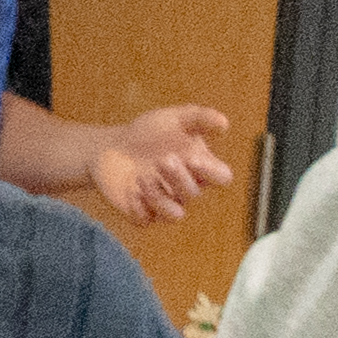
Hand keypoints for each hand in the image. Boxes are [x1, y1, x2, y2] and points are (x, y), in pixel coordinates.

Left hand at [87, 105, 236, 225]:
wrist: (113, 146)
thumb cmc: (150, 132)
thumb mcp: (174, 118)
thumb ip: (199, 117)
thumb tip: (224, 123)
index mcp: (201, 167)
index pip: (222, 177)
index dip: (212, 172)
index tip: (193, 158)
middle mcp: (186, 188)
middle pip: (194, 194)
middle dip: (179, 178)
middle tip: (163, 159)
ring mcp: (164, 203)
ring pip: (175, 214)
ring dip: (161, 198)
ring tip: (143, 177)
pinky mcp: (141, 212)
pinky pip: (145, 220)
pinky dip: (139, 207)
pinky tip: (131, 190)